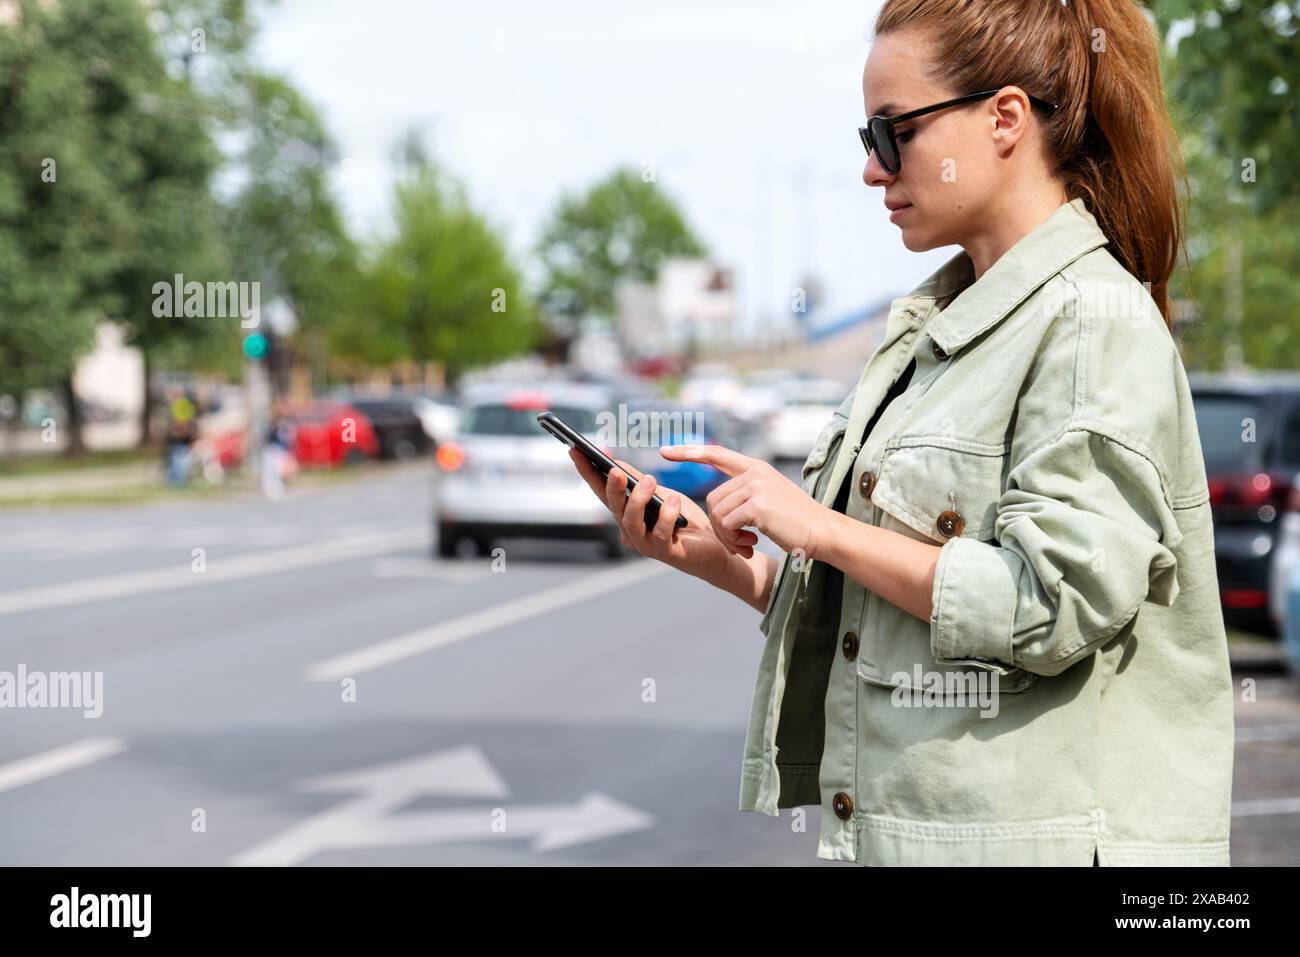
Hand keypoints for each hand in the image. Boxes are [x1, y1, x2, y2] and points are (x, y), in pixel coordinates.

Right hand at [567, 447, 758, 574]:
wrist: (715, 549)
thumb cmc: (686, 522)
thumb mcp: (663, 495)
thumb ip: (640, 484)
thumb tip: (616, 465)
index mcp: (627, 515)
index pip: (602, 492)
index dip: (587, 473)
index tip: (575, 451)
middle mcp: (631, 532)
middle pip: (614, 508)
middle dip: (612, 488)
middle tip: (615, 470)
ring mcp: (647, 545)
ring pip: (632, 523)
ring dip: (638, 500)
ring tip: (650, 480)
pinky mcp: (667, 554)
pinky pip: (661, 534)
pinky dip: (667, 515)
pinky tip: (674, 500)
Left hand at [659, 443, 828, 559]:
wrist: (822, 532)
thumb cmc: (795, 522)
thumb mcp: (769, 498)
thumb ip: (746, 492)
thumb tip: (718, 503)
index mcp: (755, 468)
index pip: (717, 454)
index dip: (690, 452)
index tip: (666, 452)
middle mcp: (754, 472)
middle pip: (712, 498)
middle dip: (719, 526)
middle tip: (738, 542)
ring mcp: (756, 486)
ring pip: (717, 513)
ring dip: (727, 536)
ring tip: (747, 543)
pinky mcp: (758, 505)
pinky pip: (726, 523)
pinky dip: (733, 540)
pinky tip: (751, 544)